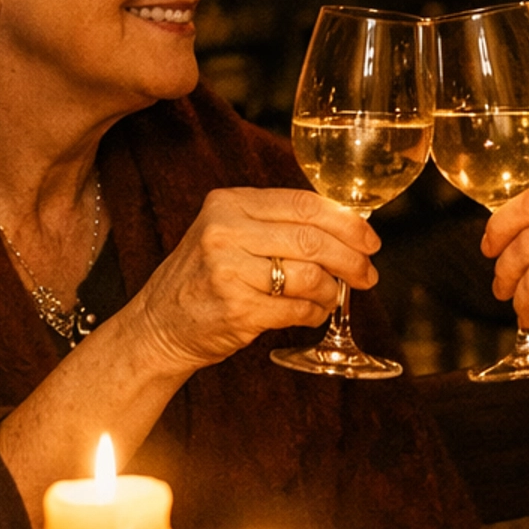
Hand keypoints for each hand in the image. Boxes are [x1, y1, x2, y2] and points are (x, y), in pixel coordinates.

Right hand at [133, 187, 378, 376]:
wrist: (158, 324)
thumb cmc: (204, 277)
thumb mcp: (229, 233)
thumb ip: (276, 224)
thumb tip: (347, 230)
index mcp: (229, 204)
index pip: (304, 204)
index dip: (346, 222)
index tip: (370, 240)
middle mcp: (225, 231)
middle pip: (312, 240)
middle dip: (351, 259)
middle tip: (367, 274)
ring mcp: (228, 271)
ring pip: (310, 277)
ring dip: (332, 291)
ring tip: (332, 297)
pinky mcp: (236, 310)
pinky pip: (296, 310)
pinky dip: (314, 314)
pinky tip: (313, 314)